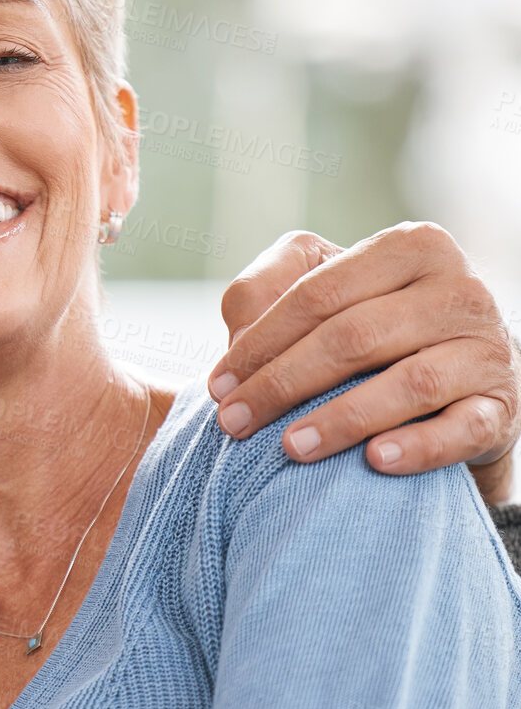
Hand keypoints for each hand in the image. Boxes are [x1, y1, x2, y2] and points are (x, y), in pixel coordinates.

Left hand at [206, 224, 519, 503]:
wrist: (449, 382)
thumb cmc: (365, 328)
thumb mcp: (316, 290)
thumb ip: (266, 290)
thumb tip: (239, 336)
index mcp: (410, 247)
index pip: (318, 293)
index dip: (260, 341)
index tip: (217, 385)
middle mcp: (459, 289)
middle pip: (355, 336)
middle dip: (283, 383)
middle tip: (234, 423)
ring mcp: (488, 348)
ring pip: (408, 382)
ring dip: (341, 419)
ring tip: (290, 447)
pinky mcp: (502, 406)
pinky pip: (462, 428)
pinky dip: (418, 446)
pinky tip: (375, 461)